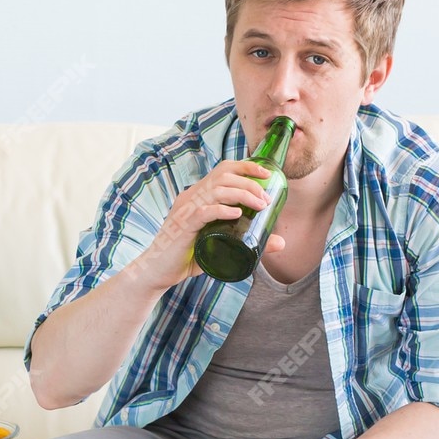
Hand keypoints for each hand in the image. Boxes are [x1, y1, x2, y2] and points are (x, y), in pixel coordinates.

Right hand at [129, 160, 287, 291]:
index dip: (246, 166)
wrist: (158, 271)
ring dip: (242, 194)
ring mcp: (185, 209)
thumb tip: (281, 243)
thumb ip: (251, 242)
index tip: (267, 174)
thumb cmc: (188, 257)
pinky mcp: (182, 225)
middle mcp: (191, 196)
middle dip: (249, 182)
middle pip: (223, 176)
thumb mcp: (222, 246)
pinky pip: (203, 211)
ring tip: (259, 205)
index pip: (223, 169)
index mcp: (198, 195)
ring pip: (217, 190)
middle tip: (266, 199)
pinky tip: (236, 213)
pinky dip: (222, 210)